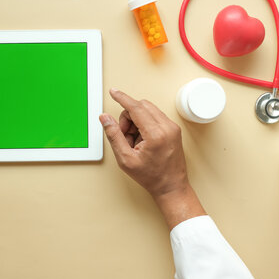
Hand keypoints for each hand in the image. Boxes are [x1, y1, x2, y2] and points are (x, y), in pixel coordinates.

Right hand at [100, 89, 205, 228]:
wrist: (171, 186)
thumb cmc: (151, 177)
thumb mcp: (126, 159)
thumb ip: (114, 136)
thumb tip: (105, 118)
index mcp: (156, 134)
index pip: (136, 107)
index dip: (122, 98)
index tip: (114, 92)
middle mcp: (167, 127)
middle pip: (141, 106)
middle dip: (128, 117)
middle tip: (125, 137)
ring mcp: (172, 127)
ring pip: (148, 110)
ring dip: (136, 120)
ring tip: (135, 142)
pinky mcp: (173, 129)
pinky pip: (155, 116)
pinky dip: (144, 124)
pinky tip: (142, 140)